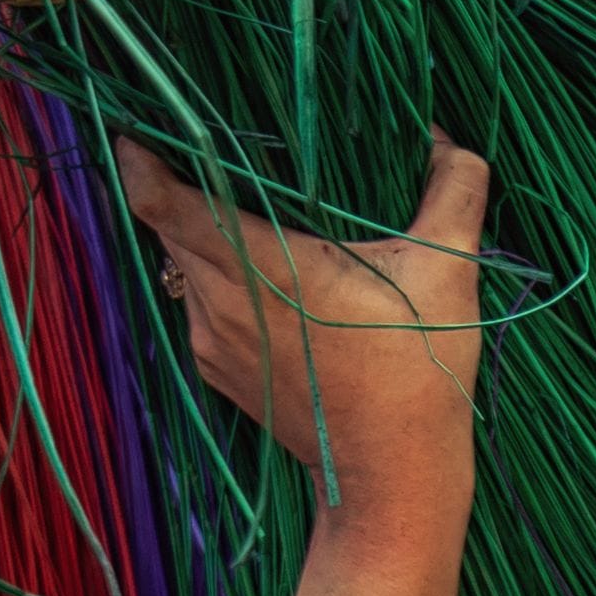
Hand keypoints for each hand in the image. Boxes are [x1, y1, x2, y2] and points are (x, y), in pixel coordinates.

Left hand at [120, 131, 491, 543]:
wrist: (391, 472)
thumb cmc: (417, 369)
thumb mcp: (448, 272)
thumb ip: (455, 189)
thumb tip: (447, 134)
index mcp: (262, 266)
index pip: (165, 201)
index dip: (140, 158)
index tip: (140, 122)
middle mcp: (221, 300)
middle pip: (168, 224)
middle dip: (179, 182)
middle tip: (209, 146)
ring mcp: (212, 338)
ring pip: (184, 263)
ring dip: (205, 232)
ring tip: (253, 212)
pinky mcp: (216, 365)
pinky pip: (201, 303)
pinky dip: (221, 279)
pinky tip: (272, 280)